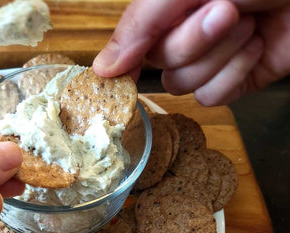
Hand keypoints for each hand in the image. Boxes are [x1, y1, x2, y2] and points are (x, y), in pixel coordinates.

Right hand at [93, 0, 289, 105]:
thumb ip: (139, 26)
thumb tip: (101, 69)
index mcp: (167, 13)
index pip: (132, 48)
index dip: (128, 61)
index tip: (125, 73)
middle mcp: (184, 38)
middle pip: (162, 68)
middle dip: (195, 41)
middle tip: (226, 9)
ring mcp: (210, 62)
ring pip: (185, 87)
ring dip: (219, 56)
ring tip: (247, 23)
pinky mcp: (235, 82)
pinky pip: (213, 99)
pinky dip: (235, 74)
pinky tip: (255, 46)